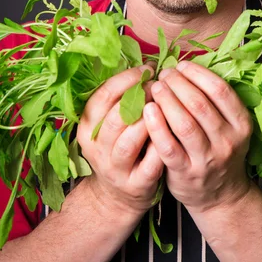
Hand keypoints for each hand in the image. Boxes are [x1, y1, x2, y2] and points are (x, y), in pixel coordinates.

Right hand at [77, 65, 163, 215]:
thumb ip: (121, 98)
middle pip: (115, 116)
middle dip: (140, 96)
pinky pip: (151, 162)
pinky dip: (162, 144)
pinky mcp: (135, 184)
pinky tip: (174, 131)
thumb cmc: (119, 146)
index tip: (147, 68)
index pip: (102, 95)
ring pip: (130, 140)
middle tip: (160, 85)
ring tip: (166, 105)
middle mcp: (97, 147)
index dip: (126, 78)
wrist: (117, 196)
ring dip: (151, 119)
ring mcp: (115, 168)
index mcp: (87, 126)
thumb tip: (147, 65)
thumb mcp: (109, 123)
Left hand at [143, 61, 252, 212]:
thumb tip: (185, 66)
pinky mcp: (186, 173)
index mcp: (241, 124)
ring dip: (166, 100)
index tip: (181, 65)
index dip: (198, 73)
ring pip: (184, 123)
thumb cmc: (218, 150)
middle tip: (164, 74)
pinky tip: (147, 110)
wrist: (219, 196)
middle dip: (178, 83)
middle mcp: (228, 141)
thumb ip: (213, 101)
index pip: (220, 90)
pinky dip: (156, 125)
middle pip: (200, 104)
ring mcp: (207, 159)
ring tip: (155, 87)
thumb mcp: (229, 126)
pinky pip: (168, 146)